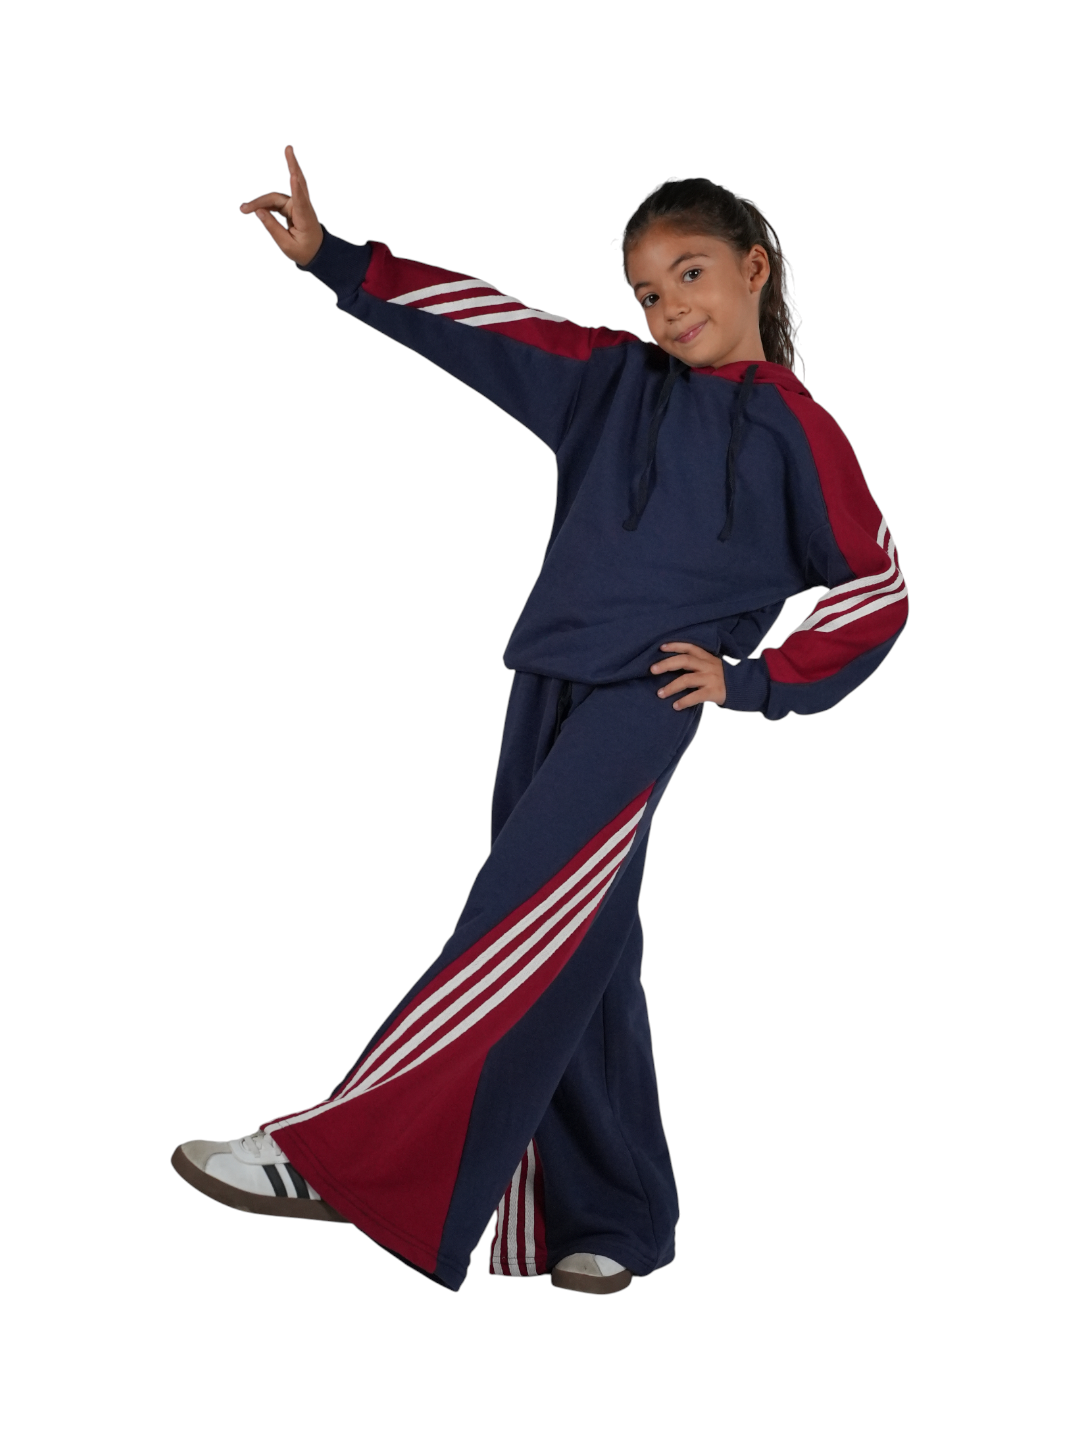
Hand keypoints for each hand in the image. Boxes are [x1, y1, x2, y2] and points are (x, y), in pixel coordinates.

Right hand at [240, 145, 322, 265]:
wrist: (316, 253)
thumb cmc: (304, 250)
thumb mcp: (287, 245)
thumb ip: (272, 227)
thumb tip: (258, 211)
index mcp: (305, 218)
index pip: (301, 201)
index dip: (296, 189)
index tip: (294, 176)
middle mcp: (302, 207)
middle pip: (293, 184)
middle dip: (290, 165)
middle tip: (289, 148)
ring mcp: (297, 204)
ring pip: (276, 197)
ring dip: (260, 200)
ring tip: (244, 208)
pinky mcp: (291, 205)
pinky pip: (274, 202)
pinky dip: (262, 205)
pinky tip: (249, 209)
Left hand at [651, 642, 726, 708]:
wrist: (744, 688)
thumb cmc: (723, 678)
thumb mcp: (713, 665)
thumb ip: (698, 664)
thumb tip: (673, 666)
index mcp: (707, 657)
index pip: (689, 647)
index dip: (675, 645)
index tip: (661, 647)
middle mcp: (708, 665)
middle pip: (685, 660)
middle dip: (666, 664)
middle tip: (652, 669)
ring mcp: (711, 678)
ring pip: (687, 679)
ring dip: (671, 687)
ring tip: (659, 694)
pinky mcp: (714, 692)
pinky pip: (696, 696)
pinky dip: (684, 701)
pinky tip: (675, 706)